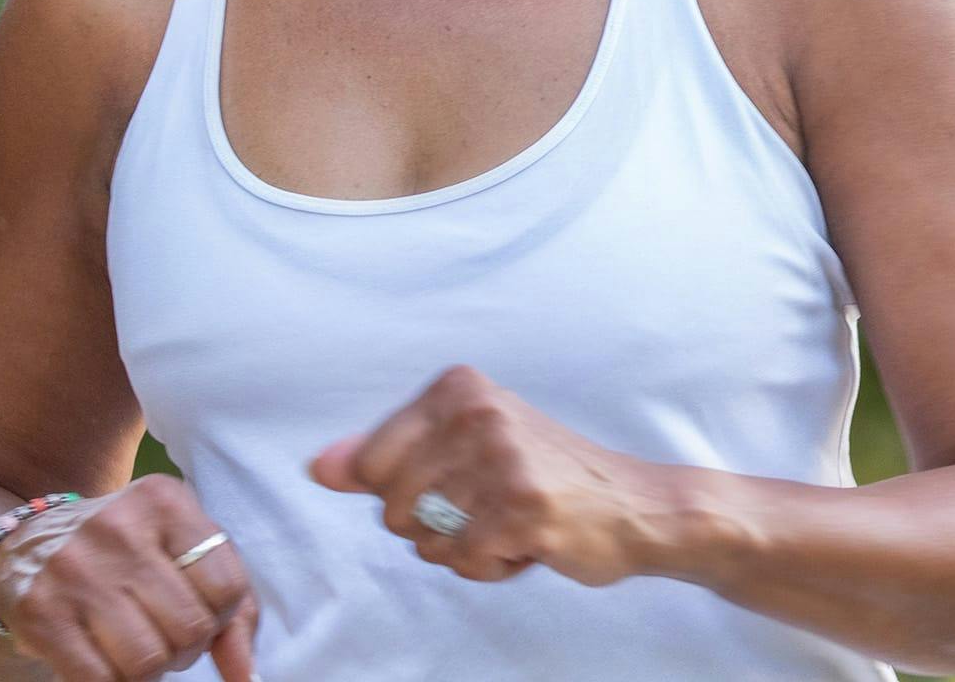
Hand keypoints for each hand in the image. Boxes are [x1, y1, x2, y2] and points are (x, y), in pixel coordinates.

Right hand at [0, 474, 261, 681]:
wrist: (30, 544)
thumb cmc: (129, 552)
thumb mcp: (183, 551)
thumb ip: (232, 605)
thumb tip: (246, 675)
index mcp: (165, 500)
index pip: (227, 587)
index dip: (222, 617)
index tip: (201, 612)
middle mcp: (120, 527)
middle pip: (189, 628)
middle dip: (186, 648)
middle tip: (165, 635)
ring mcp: (76, 568)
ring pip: (147, 661)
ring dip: (151, 671)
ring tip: (138, 647)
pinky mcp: (40, 611)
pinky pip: (99, 680)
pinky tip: (106, 660)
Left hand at [306, 363, 667, 588]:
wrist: (635, 504)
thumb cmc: (542, 474)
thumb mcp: (463, 446)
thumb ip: (386, 454)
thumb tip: (320, 466)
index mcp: (458, 388)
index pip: (371, 462)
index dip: (405, 492)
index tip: (458, 478)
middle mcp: (478, 413)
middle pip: (393, 508)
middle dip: (434, 525)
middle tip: (490, 503)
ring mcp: (502, 458)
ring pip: (427, 540)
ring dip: (464, 548)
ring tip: (510, 520)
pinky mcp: (523, 508)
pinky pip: (464, 561)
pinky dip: (491, 566)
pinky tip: (527, 540)